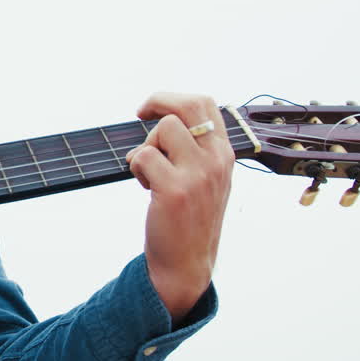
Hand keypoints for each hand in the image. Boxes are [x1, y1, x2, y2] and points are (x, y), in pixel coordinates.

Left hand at [125, 93, 233, 323]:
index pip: (205, 104)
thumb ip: (194, 150)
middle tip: (139, 114)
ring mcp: (198, 174)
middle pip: (188, 106)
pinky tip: (145, 186)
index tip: (151, 109)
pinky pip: (143, 156)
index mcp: (224, 154)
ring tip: (148, 172)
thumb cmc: (188, 218)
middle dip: (157, 102)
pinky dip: (135, 167)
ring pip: (163, 129)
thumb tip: (161, 119)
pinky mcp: (175, 190)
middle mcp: (217, 160)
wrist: (186, 261)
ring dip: (146, 146)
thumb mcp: (204, 178)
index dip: (173, 98)